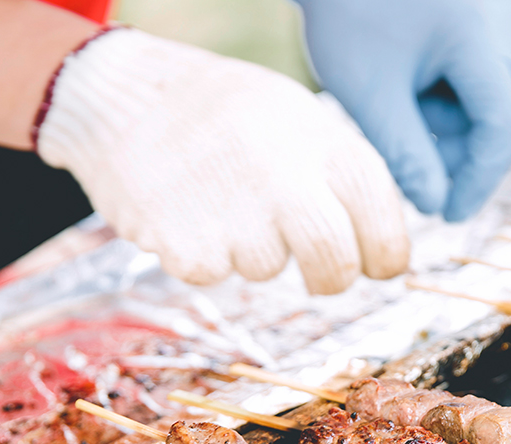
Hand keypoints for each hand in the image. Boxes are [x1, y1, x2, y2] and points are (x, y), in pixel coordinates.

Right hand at [35, 28, 408, 293]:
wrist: (124, 97)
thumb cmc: (219, 113)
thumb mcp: (294, 117)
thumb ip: (336, 174)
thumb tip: (375, 242)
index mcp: (323, 144)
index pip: (382, 224)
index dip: (386, 257)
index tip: (376, 266)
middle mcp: (287, 182)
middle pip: (335, 268)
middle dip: (331, 279)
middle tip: (319, 276)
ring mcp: (237, 219)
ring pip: (266, 269)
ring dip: (250, 250)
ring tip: (221, 201)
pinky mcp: (190, 251)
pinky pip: (213, 274)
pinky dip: (202, 253)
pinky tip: (187, 213)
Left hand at [296, 0, 510, 221]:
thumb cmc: (344, 15)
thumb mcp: (370, 95)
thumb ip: (406, 154)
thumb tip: (436, 206)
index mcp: (480, 33)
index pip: (505, 125)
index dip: (479, 178)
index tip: (448, 213)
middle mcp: (505, 19)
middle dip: (472, 158)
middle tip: (423, 179)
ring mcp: (501, 15)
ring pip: (503, 99)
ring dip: (460, 131)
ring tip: (403, 123)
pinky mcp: (486, 18)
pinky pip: (487, 77)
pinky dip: (455, 104)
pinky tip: (413, 101)